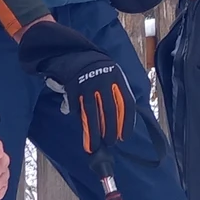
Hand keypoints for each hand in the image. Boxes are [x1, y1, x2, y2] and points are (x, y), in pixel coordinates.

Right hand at [17, 19, 133, 149]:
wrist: (75, 54)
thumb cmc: (99, 71)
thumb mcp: (114, 77)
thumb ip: (119, 95)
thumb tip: (125, 122)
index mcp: (117, 78)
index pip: (126, 104)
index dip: (126, 122)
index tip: (124, 137)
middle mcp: (103, 81)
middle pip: (109, 112)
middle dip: (110, 131)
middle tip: (110, 143)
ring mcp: (87, 85)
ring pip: (92, 114)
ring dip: (94, 132)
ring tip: (96, 145)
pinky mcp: (73, 89)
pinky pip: (77, 109)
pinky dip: (80, 120)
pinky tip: (84, 129)